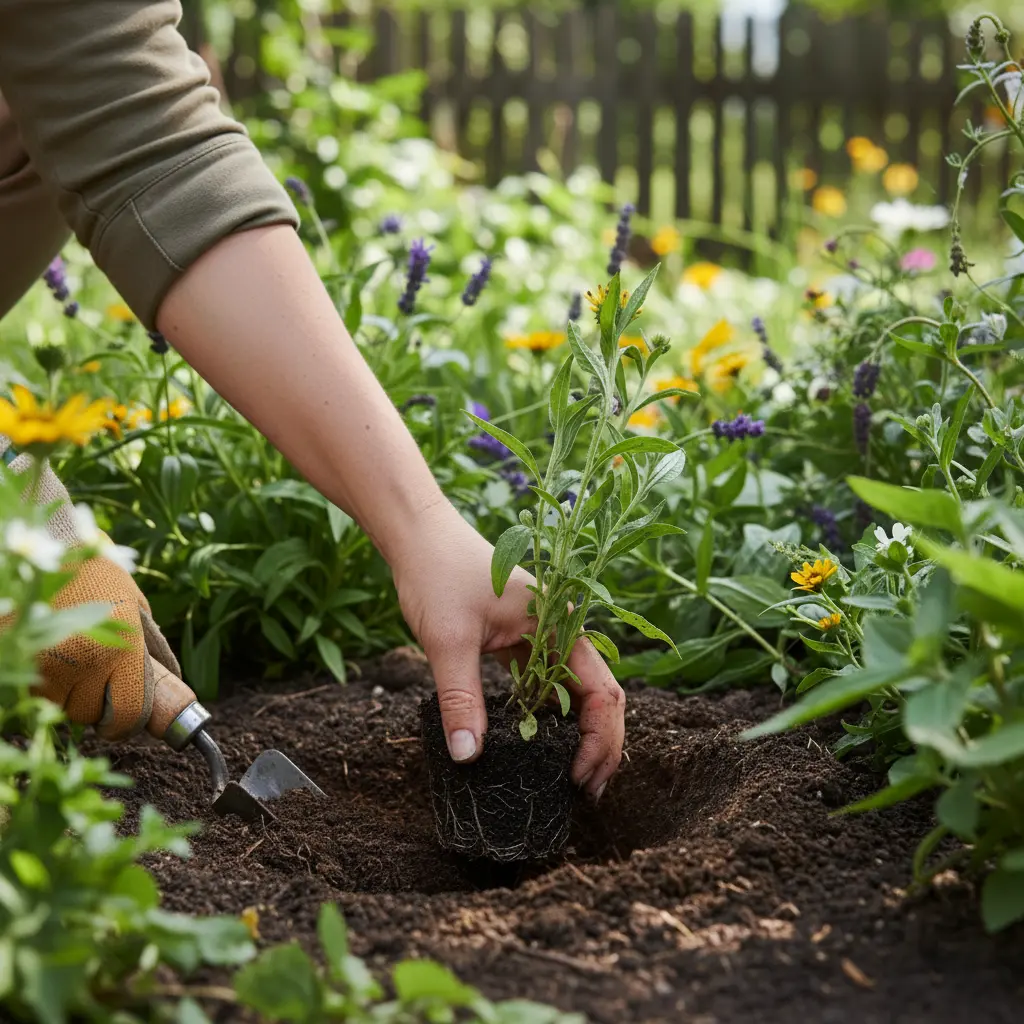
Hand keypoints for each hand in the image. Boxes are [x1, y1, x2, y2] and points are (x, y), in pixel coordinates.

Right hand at [1, 438, 179, 739]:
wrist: (45, 543)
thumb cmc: (93, 571)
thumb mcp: (134, 604)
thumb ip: (152, 646)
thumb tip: (173, 677)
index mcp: (119, 648)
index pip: (127, 715)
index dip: (126, 722)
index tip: (123, 718)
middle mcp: (81, 661)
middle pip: (89, 715)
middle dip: (93, 702)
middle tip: (93, 671)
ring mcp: (42, 663)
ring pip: (58, 705)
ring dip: (65, 691)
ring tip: (67, 651)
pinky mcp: (14, 658)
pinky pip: (33, 690)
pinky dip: (41, 680)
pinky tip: (46, 650)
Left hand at [393, 501, 624, 800]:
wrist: (418, 536)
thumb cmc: (438, 575)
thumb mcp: (449, 640)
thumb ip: (461, 699)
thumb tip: (468, 758)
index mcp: (561, 624)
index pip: (602, 692)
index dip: (600, 740)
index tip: (579, 779)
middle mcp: (562, 629)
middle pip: (599, 696)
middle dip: (601, 745)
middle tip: (586, 793)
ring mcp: (544, 634)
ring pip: (576, 692)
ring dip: (578, 734)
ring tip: (570, 778)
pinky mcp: (521, 639)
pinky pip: (547, 683)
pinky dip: (550, 716)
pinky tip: (538, 745)